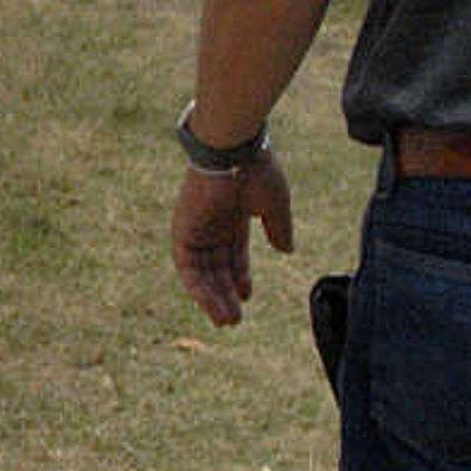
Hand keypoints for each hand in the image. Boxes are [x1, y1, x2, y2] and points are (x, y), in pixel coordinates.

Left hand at [170, 154, 292, 327]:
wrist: (233, 149)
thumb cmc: (257, 169)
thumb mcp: (275, 205)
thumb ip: (279, 229)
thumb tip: (287, 251)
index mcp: (232, 213)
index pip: (232, 251)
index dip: (239, 274)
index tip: (248, 296)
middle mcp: (210, 222)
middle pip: (216, 265)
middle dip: (225, 292)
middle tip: (234, 319)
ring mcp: (195, 226)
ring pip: (201, 271)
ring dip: (212, 297)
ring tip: (227, 320)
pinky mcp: (183, 230)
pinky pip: (187, 266)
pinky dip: (198, 287)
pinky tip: (212, 305)